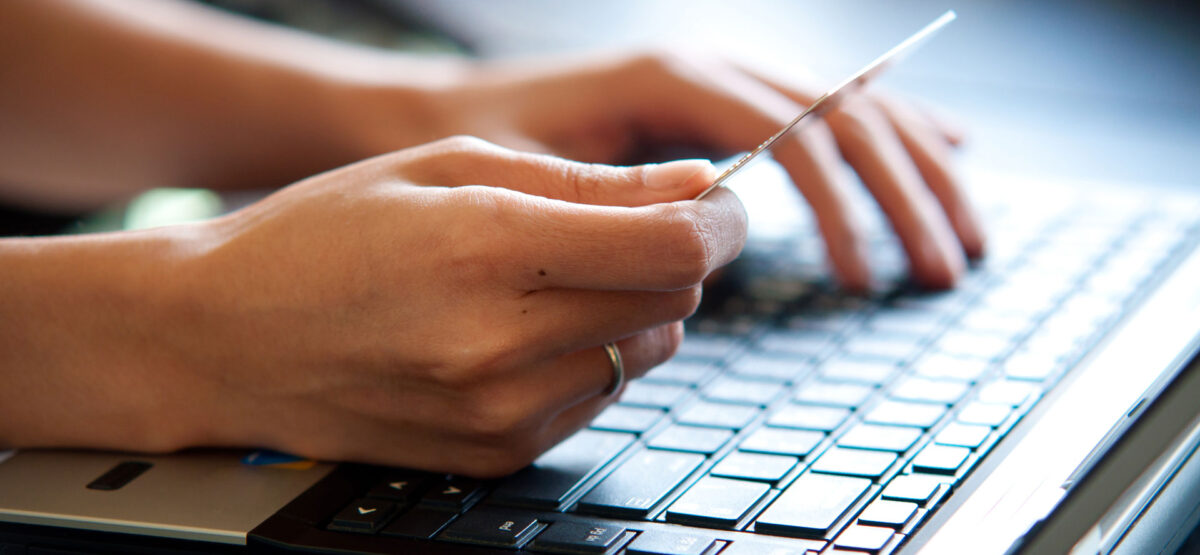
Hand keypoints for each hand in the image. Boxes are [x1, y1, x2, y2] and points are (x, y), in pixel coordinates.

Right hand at [159, 137, 744, 475]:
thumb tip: (695, 191)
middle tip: (621, 228)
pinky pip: (598, 397)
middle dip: (674, 256)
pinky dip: (586, 358)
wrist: (222, 340)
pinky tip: (519, 333)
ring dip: (628, 309)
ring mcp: (500, 412)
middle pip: (675, 301)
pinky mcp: (497, 455)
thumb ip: (587, 182)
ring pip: (644, 352)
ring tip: (546, 281)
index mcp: (488, 248)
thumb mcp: (448, 167)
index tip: (721, 204)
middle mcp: (500, 344)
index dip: (722, 221)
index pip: (675, 247)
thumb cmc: (324, 235)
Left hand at [359, 50, 984, 289]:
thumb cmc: (480, 146)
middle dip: (906, 193)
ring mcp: (723, 76)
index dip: (843, 207)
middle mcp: (712, 64)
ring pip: (850, 108)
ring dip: (917, 169)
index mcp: (675, 76)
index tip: (867, 280)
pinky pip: (828, 110)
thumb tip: (708, 234)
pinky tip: (947, 147)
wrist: (442, 109)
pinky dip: (892, 133)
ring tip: (964, 235)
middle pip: (844, 115)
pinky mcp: (722, 100)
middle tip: (946, 269)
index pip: (795, 135)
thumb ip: (621, 202)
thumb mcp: (537, 181)